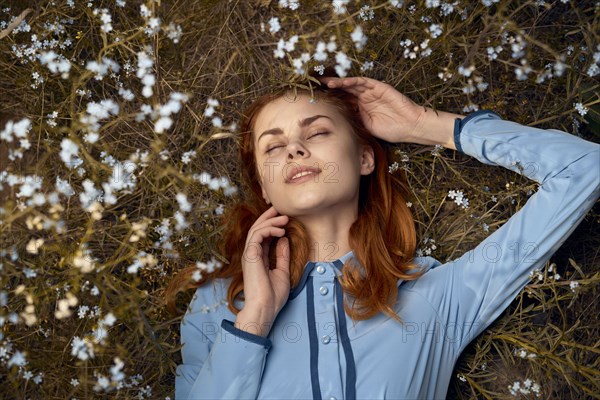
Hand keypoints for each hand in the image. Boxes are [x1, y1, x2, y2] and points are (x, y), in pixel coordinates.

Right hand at [239, 206, 290, 333]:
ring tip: (285, 218)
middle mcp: (252, 254)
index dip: (272, 225)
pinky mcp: (250, 255)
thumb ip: (282, 256)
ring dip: (270, 221)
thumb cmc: (272, 296)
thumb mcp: (282, 272)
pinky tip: (280, 230)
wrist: (265, 308)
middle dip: (269, 217)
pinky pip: (257, 235)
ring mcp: (249, 255)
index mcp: (258, 258)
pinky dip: (269, 229)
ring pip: (256, 229)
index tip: (284, 219)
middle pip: (257, 229)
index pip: (263, 236)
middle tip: (280, 209)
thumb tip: (284, 240)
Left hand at [320, 76, 425, 143]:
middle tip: (316, 85)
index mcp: (360, 107)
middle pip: (344, 90)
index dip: (330, 99)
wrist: (409, 127)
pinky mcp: (379, 87)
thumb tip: (336, 121)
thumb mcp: (366, 127)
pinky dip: (353, 81)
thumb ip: (353, 121)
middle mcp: (364, 98)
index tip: (316, 99)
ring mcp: (371, 91)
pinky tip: (343, 82)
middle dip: (331, 87)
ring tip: (327, 83)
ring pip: (352, 84)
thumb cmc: (391, 130)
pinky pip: (364, 81)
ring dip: (339, 82)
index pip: (343, 100)